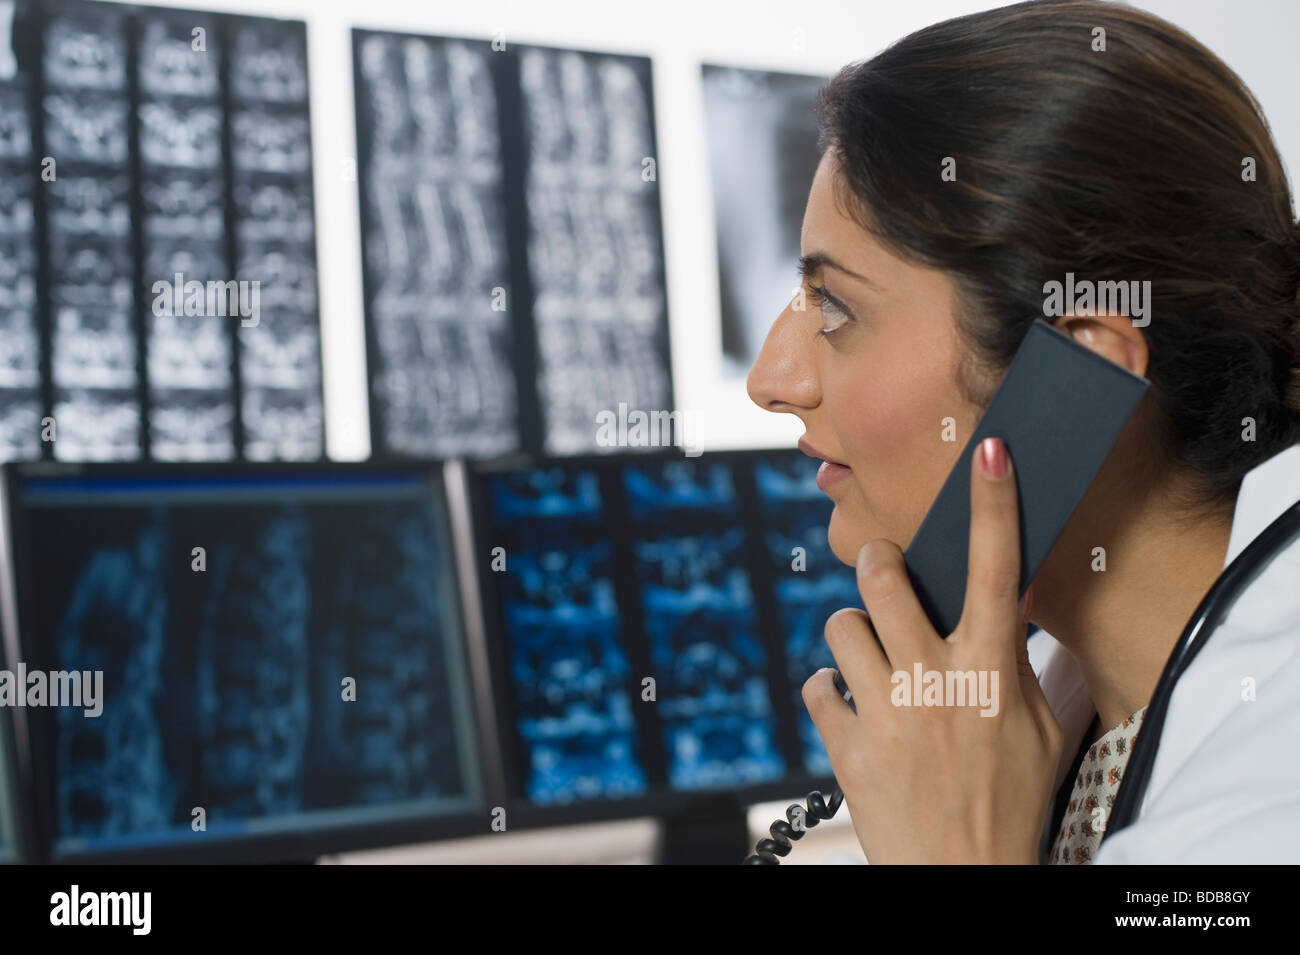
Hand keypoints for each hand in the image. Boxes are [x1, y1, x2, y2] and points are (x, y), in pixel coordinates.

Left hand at [803, 436, 1063, 863]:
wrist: (967, 877)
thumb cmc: (1012, 800)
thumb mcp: (1042, 730)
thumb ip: (1025, 664)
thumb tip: (1013, 607)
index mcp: (993, 671)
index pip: (997, 569)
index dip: (994, 504)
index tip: (989, 452)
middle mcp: (937, 682)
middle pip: (884, 580)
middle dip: (877, 562)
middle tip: (881, 571)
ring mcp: (889, 715)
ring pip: (840, 626)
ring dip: (850, 632)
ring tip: (868, 656)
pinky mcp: (848, 748)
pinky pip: (817, 688)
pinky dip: (830, 691)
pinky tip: (851, 706)